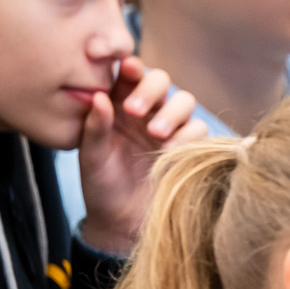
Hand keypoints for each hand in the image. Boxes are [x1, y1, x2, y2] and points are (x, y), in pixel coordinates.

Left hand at [76, 53, 204, 253]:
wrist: (121, 222)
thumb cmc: (101, 185)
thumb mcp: (90, 156)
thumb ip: (94, 126)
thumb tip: (99, 96)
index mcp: (120, 105)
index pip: (130, 74)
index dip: (132, 67)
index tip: (127, 69)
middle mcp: (147, 111)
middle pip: (161, 80)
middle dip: (151, 90)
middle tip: (133, 111)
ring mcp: (171, 128)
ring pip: (184, 100)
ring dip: (171, 112)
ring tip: (154, 134)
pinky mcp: (189, 147)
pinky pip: (199, 129)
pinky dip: (187, 136)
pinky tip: (168, 152)